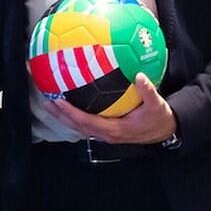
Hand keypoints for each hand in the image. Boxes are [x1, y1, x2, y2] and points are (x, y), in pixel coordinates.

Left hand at [46, 73, 177, 144]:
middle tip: (46, 101)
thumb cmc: (158, 118)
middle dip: (60, 115)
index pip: (87, 122)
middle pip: (77, 126)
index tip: (58, 101)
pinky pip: (86, 124)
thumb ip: (148, 91)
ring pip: (79, 126)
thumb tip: (139, 76)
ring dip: (64, 116)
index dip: (71, 113)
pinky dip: (74, 115)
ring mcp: (105, 134)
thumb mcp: (157, 105)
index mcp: (115, 130)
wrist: (164, 130)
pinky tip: (67, 105)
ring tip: (50, 103)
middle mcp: (106, 134)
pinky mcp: (106, 131)